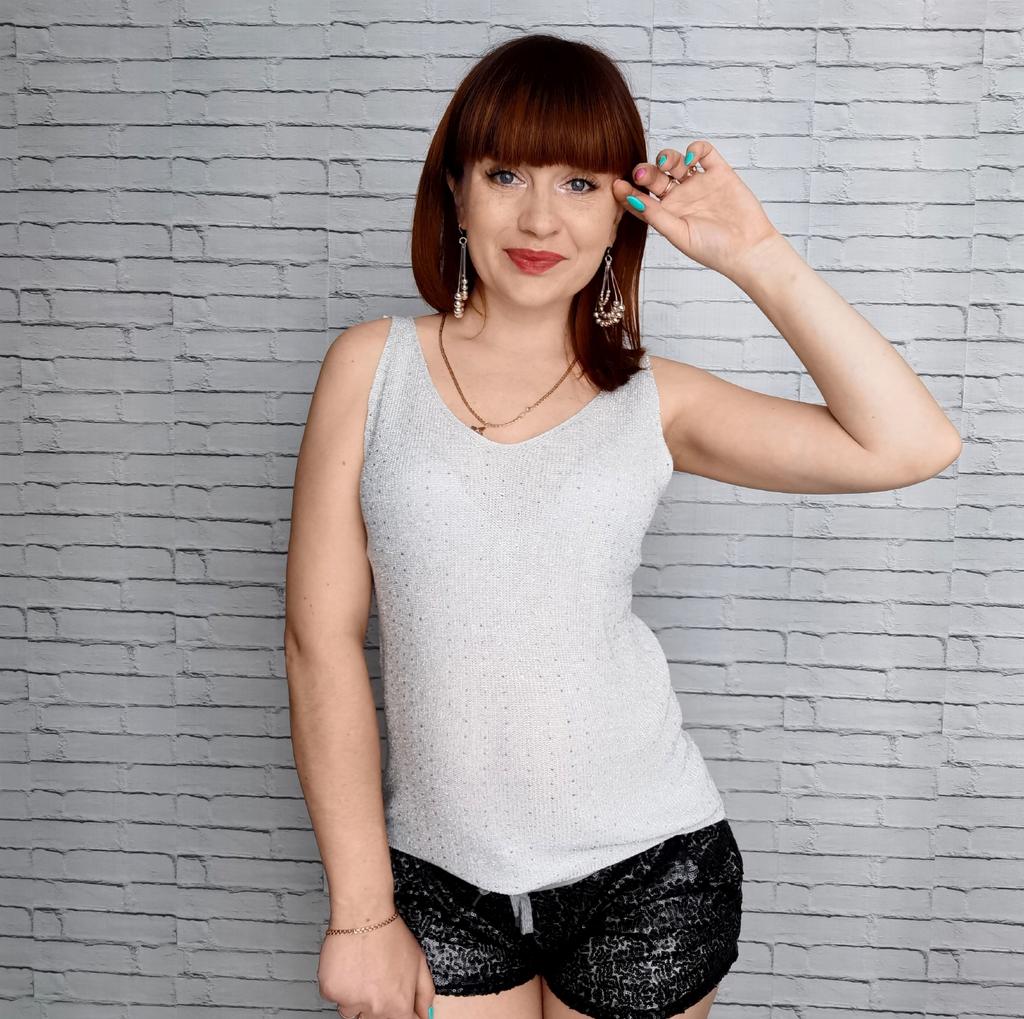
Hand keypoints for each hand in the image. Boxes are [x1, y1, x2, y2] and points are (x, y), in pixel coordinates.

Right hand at [317, 915, 435, 1018]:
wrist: (364, 915)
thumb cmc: (390, 934)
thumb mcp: (419, 961)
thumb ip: (424, 993)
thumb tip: (424, 1014)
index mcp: (398, 1005)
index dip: (398, 1011)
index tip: (393, 1001)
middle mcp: (374, 1009)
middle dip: (376, 1004)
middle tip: (376, 978)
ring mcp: (350, 1002)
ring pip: (351, 1011)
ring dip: (356, 997)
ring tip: (361, 969)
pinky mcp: (330, 992)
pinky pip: (335, 996)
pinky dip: (340, 985)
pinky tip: (348, 966)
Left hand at [613, 139, 780, 281]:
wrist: (748, 248)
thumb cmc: (712, 249)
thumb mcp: (678, 234)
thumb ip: (655, 215)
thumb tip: (630, 199)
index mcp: (666, 215)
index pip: (641, 199)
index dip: (627, 191)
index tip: (617, 185)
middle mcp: (680, 198)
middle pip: (655, 177)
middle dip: (646, 172)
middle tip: (641, 173)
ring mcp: (698, 184)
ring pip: (675, 162)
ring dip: (667, 157)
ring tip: (666, 162)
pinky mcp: (719, 173)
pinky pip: (704, 152)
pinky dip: (695, 149)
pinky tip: (692, 159)